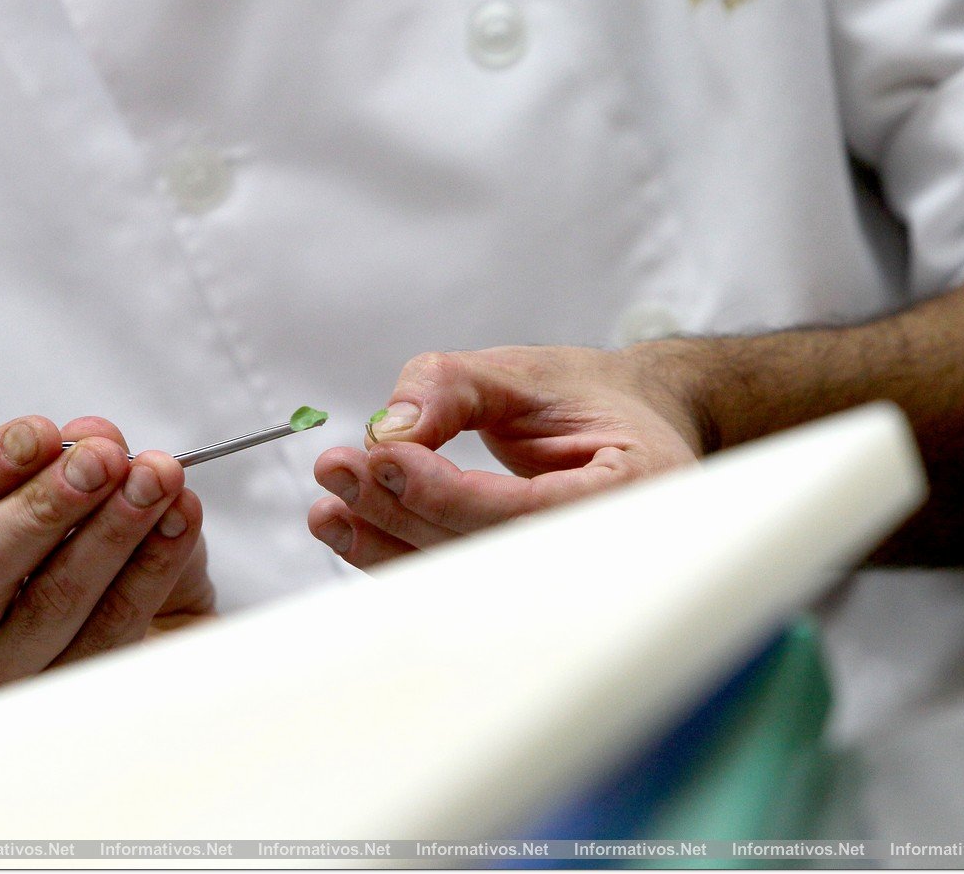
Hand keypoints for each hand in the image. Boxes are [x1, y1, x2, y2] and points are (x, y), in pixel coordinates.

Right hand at [0, 416, 212, 692]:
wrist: (152, 627)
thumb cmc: (88, 556)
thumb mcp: (76, 495)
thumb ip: (75, 461)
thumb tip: (92, 439)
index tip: (40, 432)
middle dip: (45, 504)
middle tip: (103, 459)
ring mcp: (3, 676)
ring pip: (51, 600)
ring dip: (111, 529)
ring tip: (155, 480)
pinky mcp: (70, 695)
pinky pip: (115, 625)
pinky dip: (154, 564)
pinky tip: (179, 519)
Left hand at [308, 346, 704, 567]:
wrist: (625, 428)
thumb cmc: (586, 398)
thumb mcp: (524, 371)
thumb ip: (453, 387)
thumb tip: (389, 430)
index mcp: (633, 489)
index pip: (526, 511)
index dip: (447, 493)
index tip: (382, 458)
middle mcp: (610, 552)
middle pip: (488, 553)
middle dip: (403, 515)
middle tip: (340, 472)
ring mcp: (569, 583)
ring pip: (464, 582)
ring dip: (386, 546)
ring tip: (330, 507)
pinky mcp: (522, 592)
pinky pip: (454, 586)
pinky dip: (397, 558)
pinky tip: (348, 530)